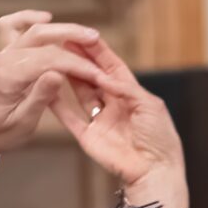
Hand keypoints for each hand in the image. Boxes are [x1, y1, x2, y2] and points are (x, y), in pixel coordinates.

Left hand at [0, 13, 108, 166]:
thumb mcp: (22, 123)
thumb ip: (39, 98)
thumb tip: (58, 74)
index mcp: (7, 78)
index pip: (49, 60)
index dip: (76, 64)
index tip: (97, 72)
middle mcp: (2, 60)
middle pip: (41, 36)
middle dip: (71, 36)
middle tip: (96, 40)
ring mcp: (1, 54)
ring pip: (32, 30)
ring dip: (60, 29)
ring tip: (84, 34)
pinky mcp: (3, 55)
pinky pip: (12, 27)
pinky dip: (28, 18)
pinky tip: (46, 17)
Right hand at [50, 36, 186, 199]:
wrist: (155, 172)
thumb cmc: (161, 139)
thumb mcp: (150, 105)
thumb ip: (127, 88)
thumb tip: (104, 76)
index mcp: (131, 94)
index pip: (112, 67)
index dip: (98, 52)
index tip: (83, 35)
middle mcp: (114, 104)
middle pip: (93, 76)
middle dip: (79, 58)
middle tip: (62, 41)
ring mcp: (100, 120)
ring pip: (80, 92)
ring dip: (68, 75)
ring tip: (53, 57)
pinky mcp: (89, 137)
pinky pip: (70, 118)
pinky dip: (57, 105)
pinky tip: (46, 88)